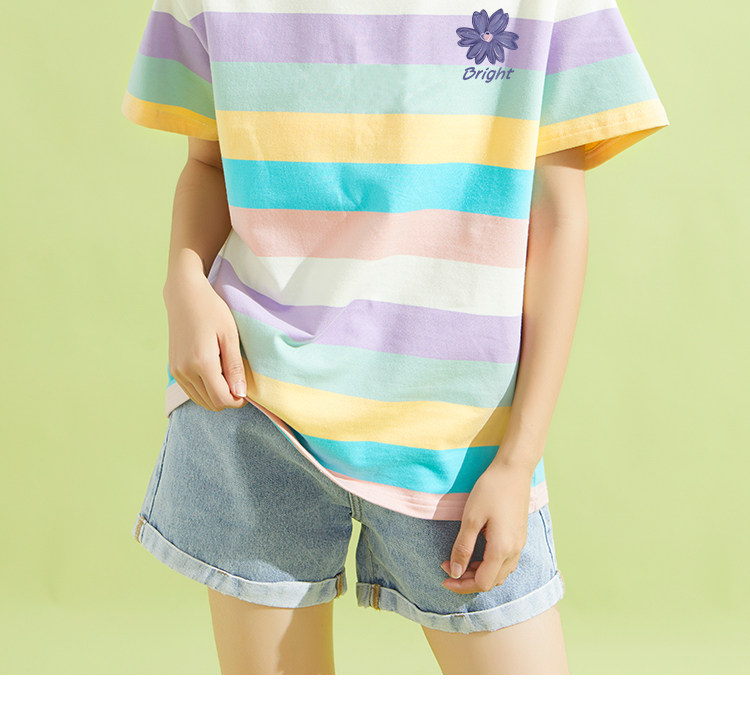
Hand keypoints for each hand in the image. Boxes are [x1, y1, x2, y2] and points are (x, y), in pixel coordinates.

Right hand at [163, 271, 247, 411]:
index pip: (221, 399)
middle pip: (210, 403)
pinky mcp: (173, 368)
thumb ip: (235, 367)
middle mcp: (185, 371)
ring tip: (227, 376)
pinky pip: (191, 391)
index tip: (246, 392)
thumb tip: (240, 394)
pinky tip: (214, 375)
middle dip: (228, 399)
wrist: (184, 296)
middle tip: (238, 382)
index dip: (237, 401)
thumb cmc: (212, 311)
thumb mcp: (230, 336)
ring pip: (200, 400)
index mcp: (202, 363)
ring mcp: (176, 371)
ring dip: (216, 396)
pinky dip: (204, 390)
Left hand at [441, 460, 532, 593]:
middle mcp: (515, 551)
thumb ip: (463, 548)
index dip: (462, 584)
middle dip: (468, 580)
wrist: (513, 470)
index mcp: (502, 549)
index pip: (482, 583)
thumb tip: (456, 572)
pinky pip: (505, 562)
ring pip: (500, 573)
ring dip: (479, 573)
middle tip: (448, 568)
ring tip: (460, 561)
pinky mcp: (519, 536)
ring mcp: (519, 544)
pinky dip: (489, 565)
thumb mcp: (471, 519)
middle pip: (492, 582)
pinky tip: (476, 554)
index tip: (444, 577)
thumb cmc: (490, 490)